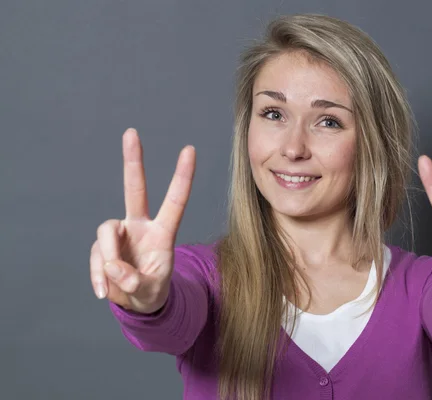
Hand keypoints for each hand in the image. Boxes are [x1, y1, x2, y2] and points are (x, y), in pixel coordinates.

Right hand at [89, 128, 195, 313]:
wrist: (137, 302)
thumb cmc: (152, 290)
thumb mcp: (152, 291)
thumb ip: (137, 282)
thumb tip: (116, 269)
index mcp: (163, 232)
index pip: (175, 201)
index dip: (182, 177)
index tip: (189, 149)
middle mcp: (140, 226)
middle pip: (135, 190)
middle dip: (133, 162)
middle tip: (131, 132)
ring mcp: (119, 234)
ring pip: (106, 232)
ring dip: (108, 260)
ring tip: (114, 283)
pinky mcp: (102, 247)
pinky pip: (96, 257)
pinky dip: (98, 276)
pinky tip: (104, 291)